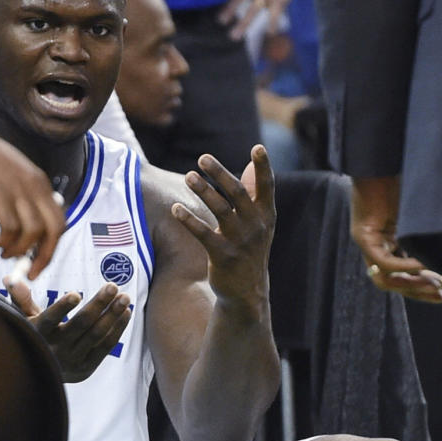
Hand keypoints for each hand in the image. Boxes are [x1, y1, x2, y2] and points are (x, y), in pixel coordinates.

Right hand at [0, 130, 64, 277]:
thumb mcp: (16, 175)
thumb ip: (25, 197)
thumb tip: (26, 229)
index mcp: (41, 183)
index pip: (59, 220)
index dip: (52, 244)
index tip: (40, 259)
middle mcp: (35, 189)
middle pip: (53, 230)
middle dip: (45, 255)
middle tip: (31, 271)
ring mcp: (18, 192)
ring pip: (32, 233)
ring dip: (19, 251)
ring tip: (4, 253)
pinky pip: (9, 229)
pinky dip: (3, 242)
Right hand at [6, 280, 130, 382]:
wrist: (40, 374)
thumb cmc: (33, 337)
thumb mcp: (23, 319)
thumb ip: (21, 299)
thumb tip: (10, 278)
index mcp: (38, 333)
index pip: (50, 319)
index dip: (62, 307)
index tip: (76, 294)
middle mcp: (55, 349)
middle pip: (80, 324)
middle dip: (99, 304)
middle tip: (113, 286)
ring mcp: (72, 360)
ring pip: (96, 335)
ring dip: (112, 315)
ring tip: (125, 297)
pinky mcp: (86, 368)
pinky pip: (105, 346)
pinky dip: (117, 329)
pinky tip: (126, 313)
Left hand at [172, 145, 274, 307]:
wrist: (246, 293)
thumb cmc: (249, 250)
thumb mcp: (258, 224)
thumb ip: (254, 195)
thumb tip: (250, 165)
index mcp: (266, 215)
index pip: (266, 187)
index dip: (263, 167)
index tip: (258, 147)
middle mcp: (256, 226)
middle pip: (238, 194)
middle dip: (220, 174)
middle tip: (203, 158)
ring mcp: (240, 242)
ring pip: (220, 210)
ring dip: (203, 191)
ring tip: (188, 176)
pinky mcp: (222, 256)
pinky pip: (203, 234)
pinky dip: (189, 220)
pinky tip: (175, 208)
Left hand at [351, 176, 441, 304]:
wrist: (382, 162)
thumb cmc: (403, 181)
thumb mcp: (419, 214)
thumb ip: (428, 235)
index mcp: (388, 242)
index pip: (399, 276)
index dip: (419, 286)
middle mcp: (374, 246)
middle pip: (391, 282)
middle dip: (417, 291)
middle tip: (441, 295)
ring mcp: (366, 242)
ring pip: (384, 278)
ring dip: (410, 284)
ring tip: (435, 283)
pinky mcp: (362, 235)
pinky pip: (382, 261)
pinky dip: (402, 266)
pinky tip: (422, 265)